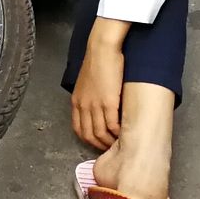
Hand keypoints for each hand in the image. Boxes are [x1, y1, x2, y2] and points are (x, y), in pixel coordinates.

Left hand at [70, 20, 127, 149]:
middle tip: (111, 148)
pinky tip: (123, 134)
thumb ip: (88, 98)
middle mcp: (83, 106)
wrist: (101, 50)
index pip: (78, 129)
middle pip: (89, 135)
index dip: (88, 140)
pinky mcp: (108, 102)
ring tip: (119, 143)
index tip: (98, 144)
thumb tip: (96, 109)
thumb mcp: (85, 84)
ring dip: (110, 141)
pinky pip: (112, 125)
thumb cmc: (97, 64)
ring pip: (100, 133)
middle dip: (100, 145)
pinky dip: (118, 133)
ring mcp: (95, 105)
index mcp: (76, 102)